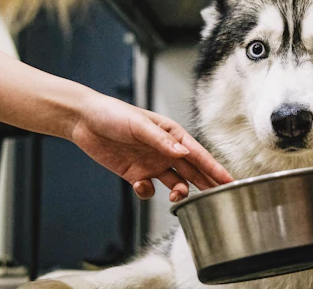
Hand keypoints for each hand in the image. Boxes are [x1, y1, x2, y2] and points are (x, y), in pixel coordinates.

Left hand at [70, 92, 232, 201]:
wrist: (84, 121)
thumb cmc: (113, 114)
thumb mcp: (139, 125)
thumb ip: (161, 140)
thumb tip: (183, 153)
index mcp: (172, 134)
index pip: (198, 154)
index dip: (215, 168)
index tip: (229, 180)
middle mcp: (165, 151)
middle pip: (192, 171)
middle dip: (206, 184)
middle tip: (220, 198)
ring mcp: (151, 163)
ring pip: (175, 183)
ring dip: (179, 193)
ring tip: (177, 198)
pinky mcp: (135, 174)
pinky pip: (149, 190)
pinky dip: (147, 192)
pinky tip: (140, 185)